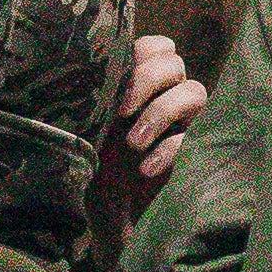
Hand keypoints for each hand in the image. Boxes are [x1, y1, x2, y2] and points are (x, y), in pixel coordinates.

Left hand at [98, 32, 208, 240]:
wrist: (109, 225)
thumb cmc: (93, 174)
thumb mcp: (85, 135)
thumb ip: (91, 102)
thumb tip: (74, 75)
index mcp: (137, 86)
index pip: (152, 46)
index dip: (139, 55)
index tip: (110, 83)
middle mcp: (164, 99)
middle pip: (174, 62)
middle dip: (148, 81)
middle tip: (122, 113)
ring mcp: (183, 125)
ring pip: (194, 92)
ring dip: (161, 112)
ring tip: (133, 144)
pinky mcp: (196, 154)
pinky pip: (197, 136)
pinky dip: (170, 149)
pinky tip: (145, 169)